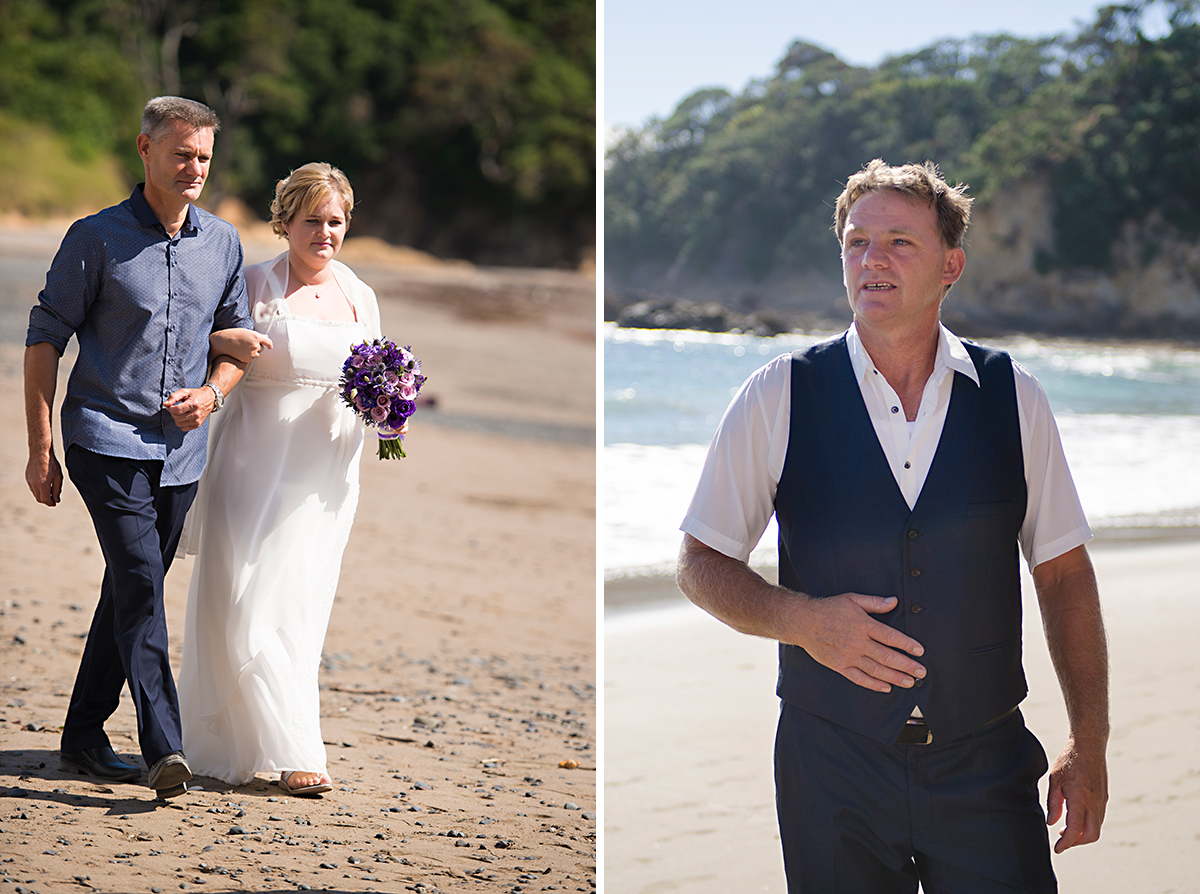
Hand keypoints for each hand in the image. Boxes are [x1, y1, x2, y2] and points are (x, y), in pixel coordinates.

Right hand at [26, 450, 62, 506]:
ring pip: (35, 494)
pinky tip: (44, 485)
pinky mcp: (27, 478)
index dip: (51, 503)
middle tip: (53, 499)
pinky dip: (38, 490)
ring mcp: (29, 481)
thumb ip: (57, 490)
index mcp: (43, 484)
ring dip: (42, 495)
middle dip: (46, 501)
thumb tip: (56, 500)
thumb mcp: (58, 477)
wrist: (41, 453)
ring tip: (50, 492)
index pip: (46, 500)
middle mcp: (35, 484)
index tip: (55, 503)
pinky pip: (32, 488)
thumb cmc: (52, 464)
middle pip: (39, 499)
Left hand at [163, 386, 215, 430]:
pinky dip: (181, 423)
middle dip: (172, 413)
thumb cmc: (196, 395)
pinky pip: (183, 428)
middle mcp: (196, 414)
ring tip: (180, 413)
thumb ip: (173, 397)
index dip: (170, 408)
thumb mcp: (184, 392)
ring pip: (179, 424)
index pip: (177, 410)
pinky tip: (183, 417)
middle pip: (177, 418)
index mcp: (193, 404)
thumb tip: (165, 404)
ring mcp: (197, 420)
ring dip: (176, 418)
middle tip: (175, 408)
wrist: (209, 399)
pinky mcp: (197, 425)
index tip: (170, 406)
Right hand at [210, 327, 271, 363]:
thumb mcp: (246, 332)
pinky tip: (241, 352)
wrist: (222, 342)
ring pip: (257, 354)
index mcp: (256, 336)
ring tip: (243, 348)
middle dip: (257, 346)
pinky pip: (252, 358)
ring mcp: (252, 353)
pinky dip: (248, 356)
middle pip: (261, 348)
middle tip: (246, 344)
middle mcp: (255, 345)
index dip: (269, 344)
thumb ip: (257, 335)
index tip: (270, 346)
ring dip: (253, 351)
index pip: (268, 341)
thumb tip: (265, 337)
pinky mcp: (248, 359)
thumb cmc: (233, 335)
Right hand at [789, 593, 925, 691]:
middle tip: (921, 672)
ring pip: (876, 670)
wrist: (803, 622)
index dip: (907, 645)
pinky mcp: (840, 666)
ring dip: (895, 677)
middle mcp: (858, 643)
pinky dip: (874, 684)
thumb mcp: (852, 599)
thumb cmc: (829, 609)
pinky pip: (860, 678)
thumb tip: (894, 602)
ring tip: (910, 682)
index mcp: (863, 625)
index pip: (891, 637)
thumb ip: (875, 602)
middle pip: (887, 657)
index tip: (919, 651)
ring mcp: (849, 656)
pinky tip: (886, 687)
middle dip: (907, 666)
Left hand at [1046, 737, 1107, 852]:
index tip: (1057, 849)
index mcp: (1080, 799)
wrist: (1089, 745)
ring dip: (1083, 833)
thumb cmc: (1069, 760)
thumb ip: (1053, 803)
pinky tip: (1076, 818)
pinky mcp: (1104, 797)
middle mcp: (1095, 803)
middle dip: (1076, 842)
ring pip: (1097, 827)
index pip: (1074, 830)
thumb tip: (1052, 822)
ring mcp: (1102, 800)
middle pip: (1091, 835)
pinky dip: (1088, 824)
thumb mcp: (1055, 779)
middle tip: (1062, 840)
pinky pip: (1099, 818)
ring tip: (1066, 830)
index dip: (1065, 843)